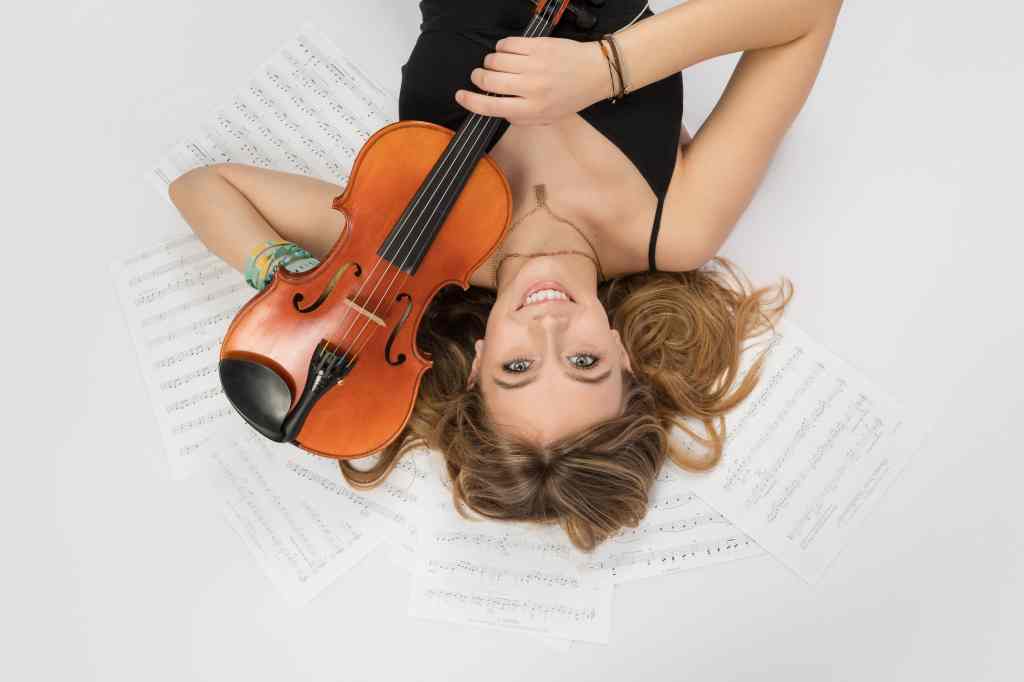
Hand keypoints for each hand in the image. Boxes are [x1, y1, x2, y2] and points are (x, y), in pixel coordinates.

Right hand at [454, 36, 610, 125]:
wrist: (594, 73)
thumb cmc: (571, 97)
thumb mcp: (546, 118)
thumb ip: (519, 117)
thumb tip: (495, 108)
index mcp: (532, 110)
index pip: (490, 107)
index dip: (470, 101)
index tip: (461, 96)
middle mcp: (530, 88)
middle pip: (488, 80)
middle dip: (478, 78)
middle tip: (481, 77)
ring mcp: (534, 65)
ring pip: (494, 60)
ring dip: (490, 62)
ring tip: (498, 65)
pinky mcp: (537, 46)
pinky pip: (506, 44)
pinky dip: (502, 48)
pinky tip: (509, 53)